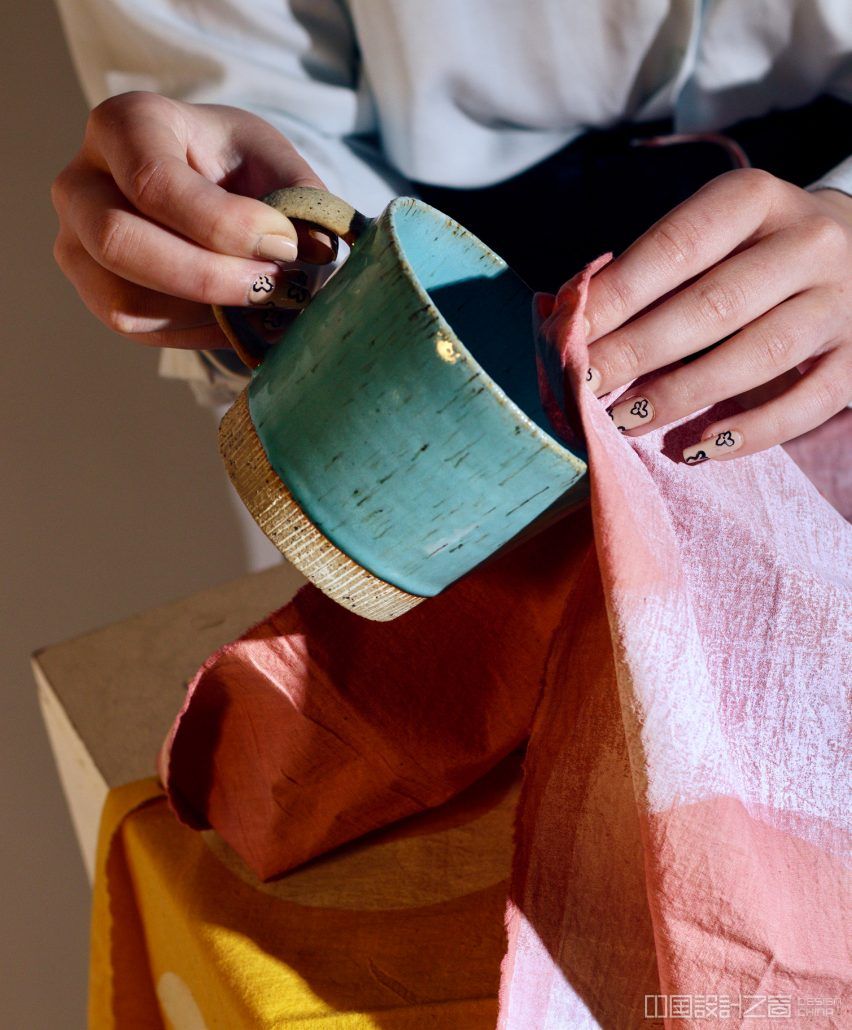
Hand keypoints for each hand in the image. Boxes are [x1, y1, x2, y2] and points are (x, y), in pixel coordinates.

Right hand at [51, 91, 332, 349]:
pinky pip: (136, 327)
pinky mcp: (92, 291)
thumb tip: (316, 249)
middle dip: (208, 277)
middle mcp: (80, 180)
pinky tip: (237, 316)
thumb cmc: (237, 168)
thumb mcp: (274, 163)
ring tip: (264, 303)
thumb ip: (300, 200)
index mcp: (126, 124)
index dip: (224, 224)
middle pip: (120, 243)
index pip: (154, 182)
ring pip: (124, 299)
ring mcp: (75, 242)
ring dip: (204, 312)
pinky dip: (195, 331)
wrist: (207, 189)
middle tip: (275, 287)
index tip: (286, 243)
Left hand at [583, 169, 851, 462]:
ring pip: (757, 355)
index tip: (569, 335)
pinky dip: (749, 432)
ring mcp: (842, 301)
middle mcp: (809, 242)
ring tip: (625, 422)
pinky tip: (699, 448)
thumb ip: (645, 273)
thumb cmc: (750, 256)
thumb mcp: (709, 240)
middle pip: (714, 304)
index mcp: (756, 199)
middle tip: (584, 387)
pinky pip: (805, 403)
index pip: (678, 246)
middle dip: (638, 350)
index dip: (619, 294)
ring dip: (682, 395)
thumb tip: (562, 317)